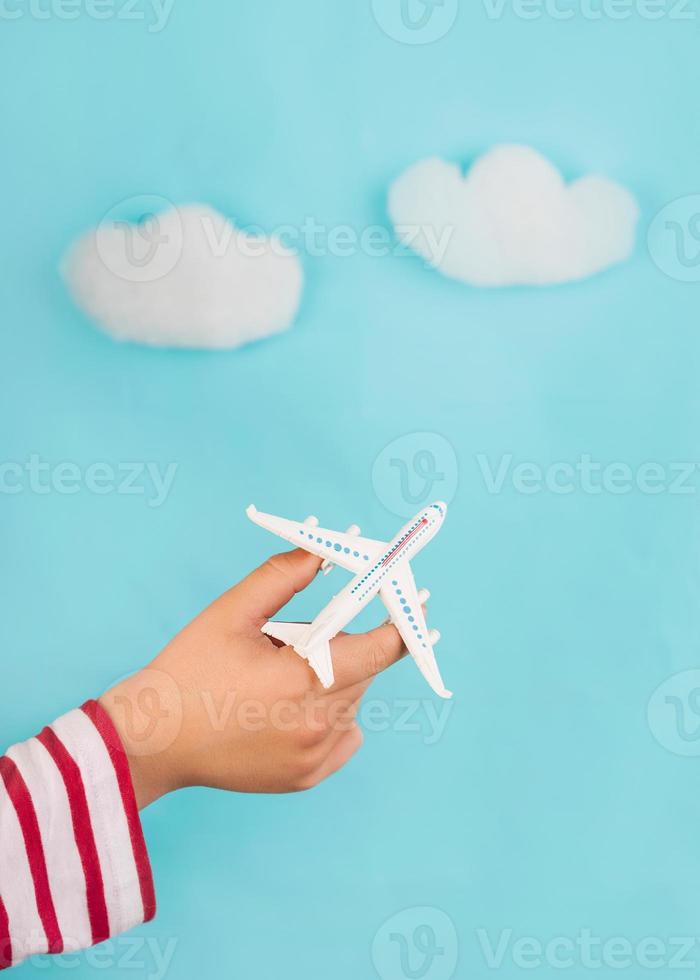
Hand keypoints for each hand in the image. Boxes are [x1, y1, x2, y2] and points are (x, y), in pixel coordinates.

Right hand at [99, 550, 404, 807]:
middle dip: (344, 644)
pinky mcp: (307, 777)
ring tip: (275, 678)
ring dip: (332, 678)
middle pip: (364, 669)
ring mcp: (315, 757)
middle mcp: (319, 724)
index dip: (405, 620)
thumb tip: (327, 548)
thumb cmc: (188, 670)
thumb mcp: (232, 612)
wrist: (153, 740)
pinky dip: (328, 714)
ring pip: (352, 700)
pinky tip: (284, 709)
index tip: (418, 600)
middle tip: (295, 640)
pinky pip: (343, 734)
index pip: (382, 647)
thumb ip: (284, 576)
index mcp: (304, 679)